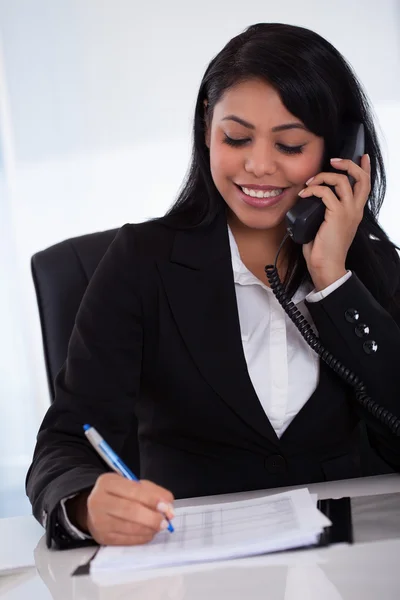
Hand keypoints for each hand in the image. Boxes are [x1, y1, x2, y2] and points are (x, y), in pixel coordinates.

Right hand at [67, 473, 174, 545]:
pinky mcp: (102, 537)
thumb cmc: (119, 494)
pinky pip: (126, 540)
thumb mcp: (132, 484)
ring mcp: (99, 521)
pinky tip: (149, 533)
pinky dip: (142, 537)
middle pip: (129, 510)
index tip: (166, 506)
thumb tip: (168, 505)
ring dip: (149, 528)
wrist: (95, 508)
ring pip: (129, 527)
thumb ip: (152, 491)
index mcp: (107, 482)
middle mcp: (99, 500)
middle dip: (151, 517)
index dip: (152, 499)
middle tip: (165, 521)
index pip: (133, 490)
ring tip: (158, 526)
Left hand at [299, 154, 370, 289]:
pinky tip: (304, 194)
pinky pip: (325, 193)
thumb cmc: (323, 250)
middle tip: (333, 161)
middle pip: (361, 178)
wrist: (326, 266)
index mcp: (354, 212)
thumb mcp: (326, 226)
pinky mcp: (337, 215)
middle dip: (348, 164)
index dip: (364, 169)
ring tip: (310, 181)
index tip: (362, 157)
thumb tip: (308, 202)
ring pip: (342, 181)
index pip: (365, 186)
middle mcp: (355, 210)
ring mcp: (347, 212)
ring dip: (323, 176)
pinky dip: (313, 189)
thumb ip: (324, 212)